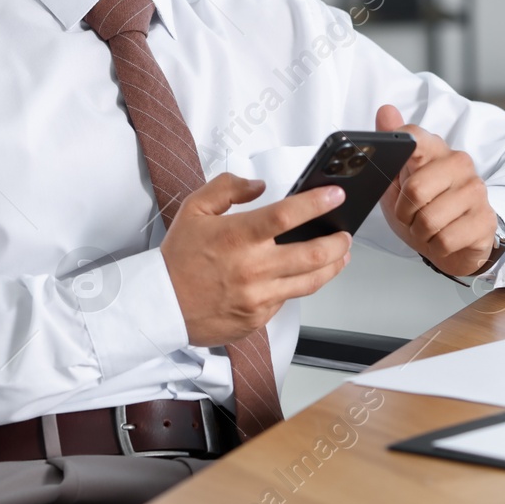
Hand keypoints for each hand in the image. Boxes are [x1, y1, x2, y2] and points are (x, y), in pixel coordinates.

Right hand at [160, 173, 352, 346]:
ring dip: (332, 267)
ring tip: (339, 256)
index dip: (317, 203)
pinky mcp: (258, 318)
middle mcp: (253, 268)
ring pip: (310, 282)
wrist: (159, 305)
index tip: (335, 195)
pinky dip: (295, 287)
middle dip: (339, 242)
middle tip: (345, 234)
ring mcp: (258, 297)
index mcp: (238, 237)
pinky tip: (297, 277)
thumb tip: (258, 185)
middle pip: (313, 255)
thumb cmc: (177, 259)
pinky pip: (287, 301)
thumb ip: (227, 188)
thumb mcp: (194, 209)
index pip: (287, 215)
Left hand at [376, 104, 497, 277]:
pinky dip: (437, 246)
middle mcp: (459, 164)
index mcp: (436, 150)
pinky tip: (445, 238)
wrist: (455, 245)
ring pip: (429, 219)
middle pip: (415, 190)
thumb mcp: (398, 181)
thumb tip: (385, 110)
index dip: (401, 151)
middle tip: (411, 215)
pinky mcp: (485, 220)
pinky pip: (446, 240)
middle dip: (405, 213)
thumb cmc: (425, 209)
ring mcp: (476, 191)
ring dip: (421, 232)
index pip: (415, 138)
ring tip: (428, 228)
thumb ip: (392, 145)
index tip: (397, 168)